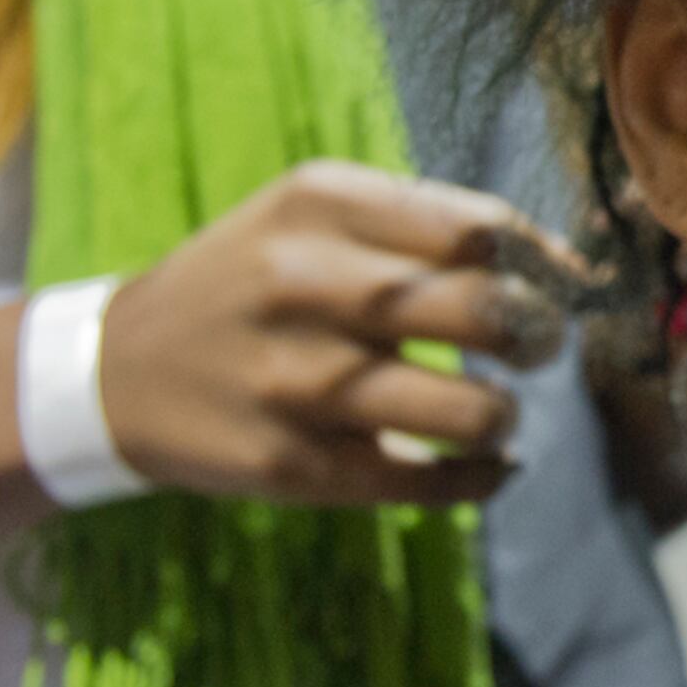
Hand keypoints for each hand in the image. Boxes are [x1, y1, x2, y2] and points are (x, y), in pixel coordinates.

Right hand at [98, 161, 576, 504]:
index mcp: (320, 203)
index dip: (544, 263)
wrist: (117, 371)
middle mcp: (306, 284)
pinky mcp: (291, 467)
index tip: (562, 284)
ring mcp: (297, 382)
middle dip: (542, 337)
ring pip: (470, 410)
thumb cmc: (252, 283)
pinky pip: (427, 482)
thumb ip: (428, 224)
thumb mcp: (312, 216)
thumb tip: (569, 265)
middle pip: (488, 310)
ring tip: (496, 411)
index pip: (481, 229)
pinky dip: (482, 478)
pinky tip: (486, 466)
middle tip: (539, 348)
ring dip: (507, 416)